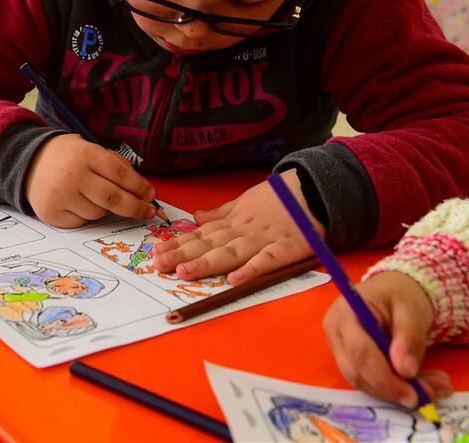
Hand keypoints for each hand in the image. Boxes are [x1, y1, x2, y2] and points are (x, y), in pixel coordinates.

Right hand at [25, 134, 157, 227]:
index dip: (139, 186)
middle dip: (134, 207)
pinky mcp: (52, 213)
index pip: (119, 173)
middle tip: (147, 211)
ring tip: (93, 195)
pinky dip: (86, 215)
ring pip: (98, 213)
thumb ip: (114, 165)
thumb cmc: (68, 157)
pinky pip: (82, 222)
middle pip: (112, 198)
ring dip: (105, 209)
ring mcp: (60, 196)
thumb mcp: (89, 149)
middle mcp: (72, 175)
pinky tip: (78, 203)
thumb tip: (142, 190)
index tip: (151, 195)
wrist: (28, 162)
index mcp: (85, 154)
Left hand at [152, 169, 317, 283]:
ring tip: (184, 272)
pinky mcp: (286, 248)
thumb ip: (220, 214)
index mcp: (232, 222)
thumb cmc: (278, 199)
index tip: (155, 254)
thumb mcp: (244, 202)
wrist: (314, 188)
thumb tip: (196, 218)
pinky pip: (266, 261)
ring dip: (206, 262)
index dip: (177, 245)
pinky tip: (234, 280)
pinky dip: (251, 269)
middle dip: (182, 255)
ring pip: (230, 253)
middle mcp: (242, 231)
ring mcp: (263, 239)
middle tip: (158, 265)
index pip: (199, 235)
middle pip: (208, 244)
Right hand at [323, 271, 452, 407]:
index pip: (360, 352)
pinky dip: (392, 387)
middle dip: (391, 389)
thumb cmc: (399, 294)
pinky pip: (367, 380)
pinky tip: (418, 383)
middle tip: (428, 395)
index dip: (384, 378)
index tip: (413, 394)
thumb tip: (406, 371)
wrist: (391, 290)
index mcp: (346, 312)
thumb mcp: (411, 310)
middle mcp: (335, 331)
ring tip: (431, 388)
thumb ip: (408, 338)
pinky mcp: (348, 358)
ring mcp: (338, 346)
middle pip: (356, 371)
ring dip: (395, 391)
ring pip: (362, 381)